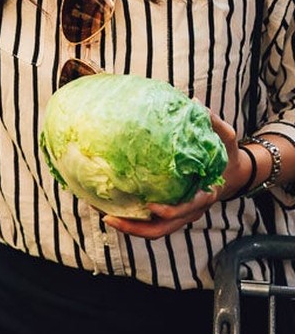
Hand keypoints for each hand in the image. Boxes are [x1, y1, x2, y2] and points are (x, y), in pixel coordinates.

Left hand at [104, 112, 252, 238]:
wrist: (232, 174)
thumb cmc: (227, 155)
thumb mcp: (226, 138)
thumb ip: (214, 123)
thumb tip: (195, 102)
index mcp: (205, 195)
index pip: (188, 210)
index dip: (170, 211)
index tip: (152, 206)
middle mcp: (191, 211)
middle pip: (162, 229)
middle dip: (136, 228)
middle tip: (109, 218)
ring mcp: (180, 216)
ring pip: (153, 231)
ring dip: (129, 228)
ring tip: (102, 216)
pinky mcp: (170, 214)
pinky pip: (150, 223)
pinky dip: (131, 220)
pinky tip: (108, 209)